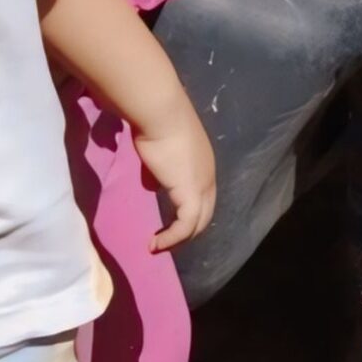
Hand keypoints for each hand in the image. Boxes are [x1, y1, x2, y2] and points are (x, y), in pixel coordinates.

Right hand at [135, 103, 217, 253]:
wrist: (161, 115)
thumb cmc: (157, 126)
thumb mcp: (158, 153)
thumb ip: (157, 171)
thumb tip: (152, 185)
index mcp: (204, 165)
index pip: (202, 197)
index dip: (188, 213)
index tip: (167, 224)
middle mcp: (209, 176)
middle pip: (205, 215)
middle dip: (186, 233)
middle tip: (165, 243)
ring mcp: (203, 185)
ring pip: (198, 223)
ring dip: (178, 240)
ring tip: (157, 247)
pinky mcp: (191, 193)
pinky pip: (185, 226)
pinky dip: (171, 239)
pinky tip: (155, 243)